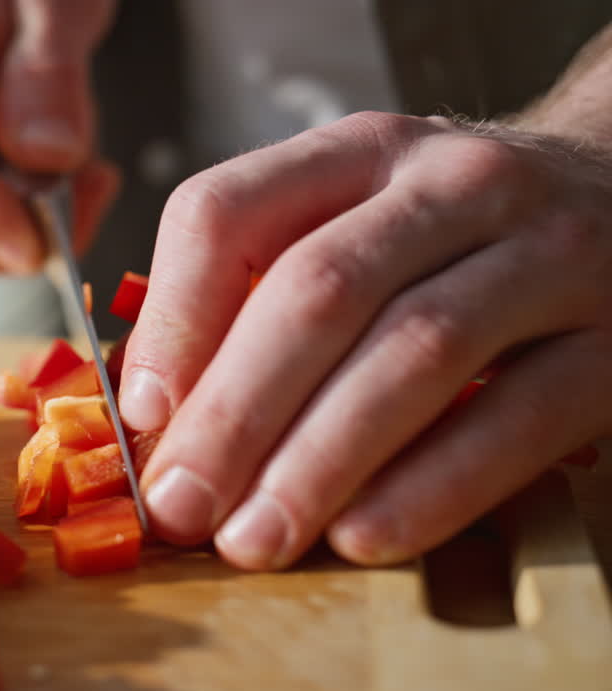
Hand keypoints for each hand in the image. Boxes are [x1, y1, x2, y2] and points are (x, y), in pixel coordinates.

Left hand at [118, 111, 611, 569]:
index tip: (142, 415)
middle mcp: (452, 186)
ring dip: (316, 461)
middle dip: (234, 413)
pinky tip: (362, 535)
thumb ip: (259, 294)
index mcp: (357, 152)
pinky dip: (430, 487)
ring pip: (412, 353)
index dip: (173, 321)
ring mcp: (547, 255)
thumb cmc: (456, 237)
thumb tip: (160, 412)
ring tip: (253, 538)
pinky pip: (517, 418)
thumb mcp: (356, 223)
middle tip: (180, 504)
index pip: (228, 211)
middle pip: (317, 292)